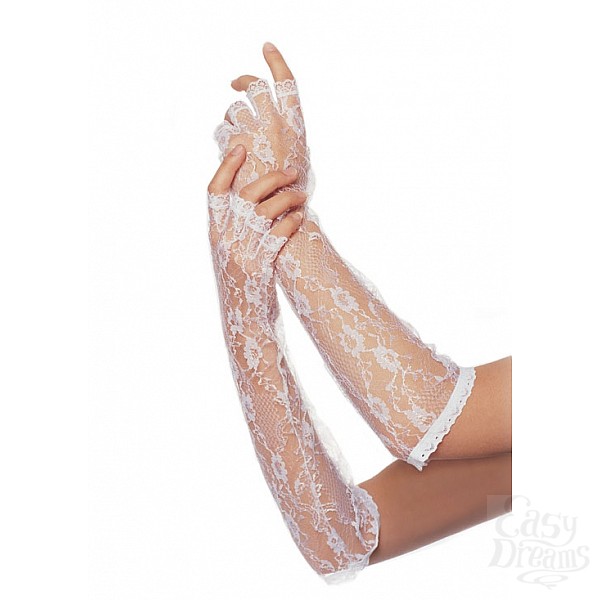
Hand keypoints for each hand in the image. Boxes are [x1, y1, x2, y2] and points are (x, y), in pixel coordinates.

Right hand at [207, 144, 306, 283]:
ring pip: (265, 211)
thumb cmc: (242, 283)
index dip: (226, 167)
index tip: (241, 149)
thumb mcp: (229, 253)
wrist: (243, 319)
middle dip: (272, 178)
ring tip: (303, 195)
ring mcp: (241, 252)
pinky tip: (300, 218)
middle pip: (246, 194)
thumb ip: (234, 229)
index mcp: (214, 232)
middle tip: (292, 172)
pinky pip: (277, 235)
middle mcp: (224, 239)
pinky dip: (291, 222)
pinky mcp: (258, 267)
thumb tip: (251, 202)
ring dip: (288, 198)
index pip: (214, 191)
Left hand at [213, 43, 312, 196]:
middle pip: (255, 87)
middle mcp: (275, 122)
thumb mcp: (300, 161)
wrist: (275, 215)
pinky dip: (224, 141)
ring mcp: (254, 131)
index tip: (266, 47)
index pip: (287, 83)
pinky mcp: (234, 144)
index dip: (276, 62)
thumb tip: (280, 123)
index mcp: (294, 125)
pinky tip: (232, 157)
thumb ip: (289, 138)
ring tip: (237, 141)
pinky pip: (222, 132)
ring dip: (232, 120)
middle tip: (236, 84)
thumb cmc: (290, 193)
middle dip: (243, 82)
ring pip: (234, 110)